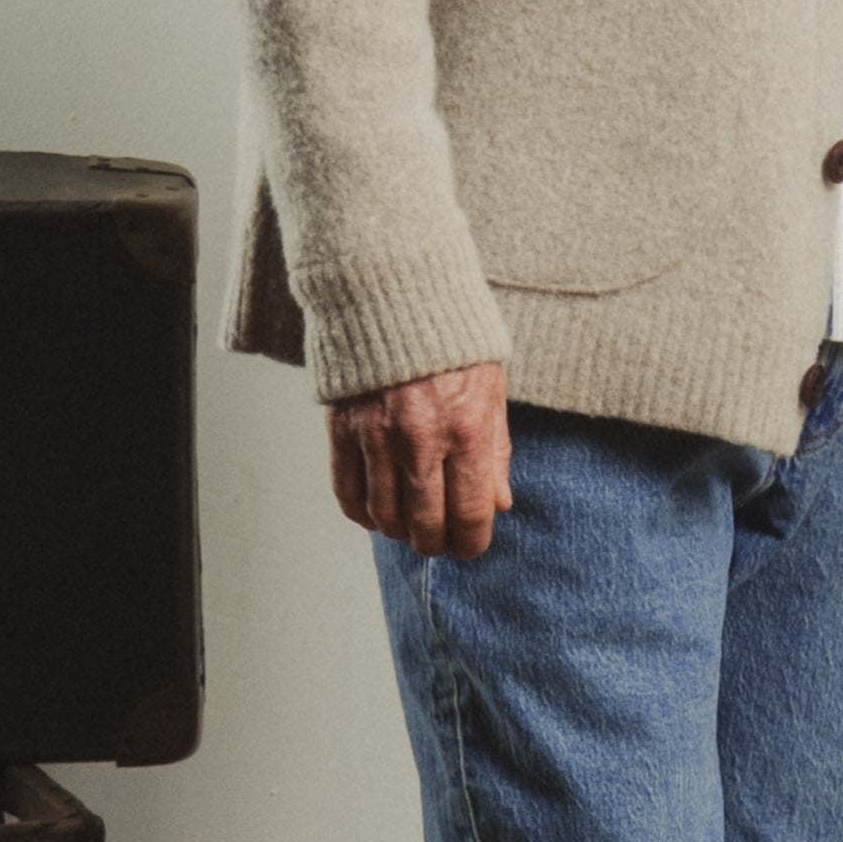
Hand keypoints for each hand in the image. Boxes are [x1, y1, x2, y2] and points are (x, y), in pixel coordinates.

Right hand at [328, 361, 513, 560]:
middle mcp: (421, 438)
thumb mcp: (491, 391)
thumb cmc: (451, 343)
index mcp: (467, 428)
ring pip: (384, 515)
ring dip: (398, 531)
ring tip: (409, 527)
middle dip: (436, 544)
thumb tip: (499, 504)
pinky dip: (361, 513)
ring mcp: (376, 435)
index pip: (470, 512)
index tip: (471, 547)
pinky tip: (374, 513)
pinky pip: (347, 492)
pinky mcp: (343, 429)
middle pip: (425, 524)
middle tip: (440, 543)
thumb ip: (496, 451)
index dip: (472, 542)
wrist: (394, 294)